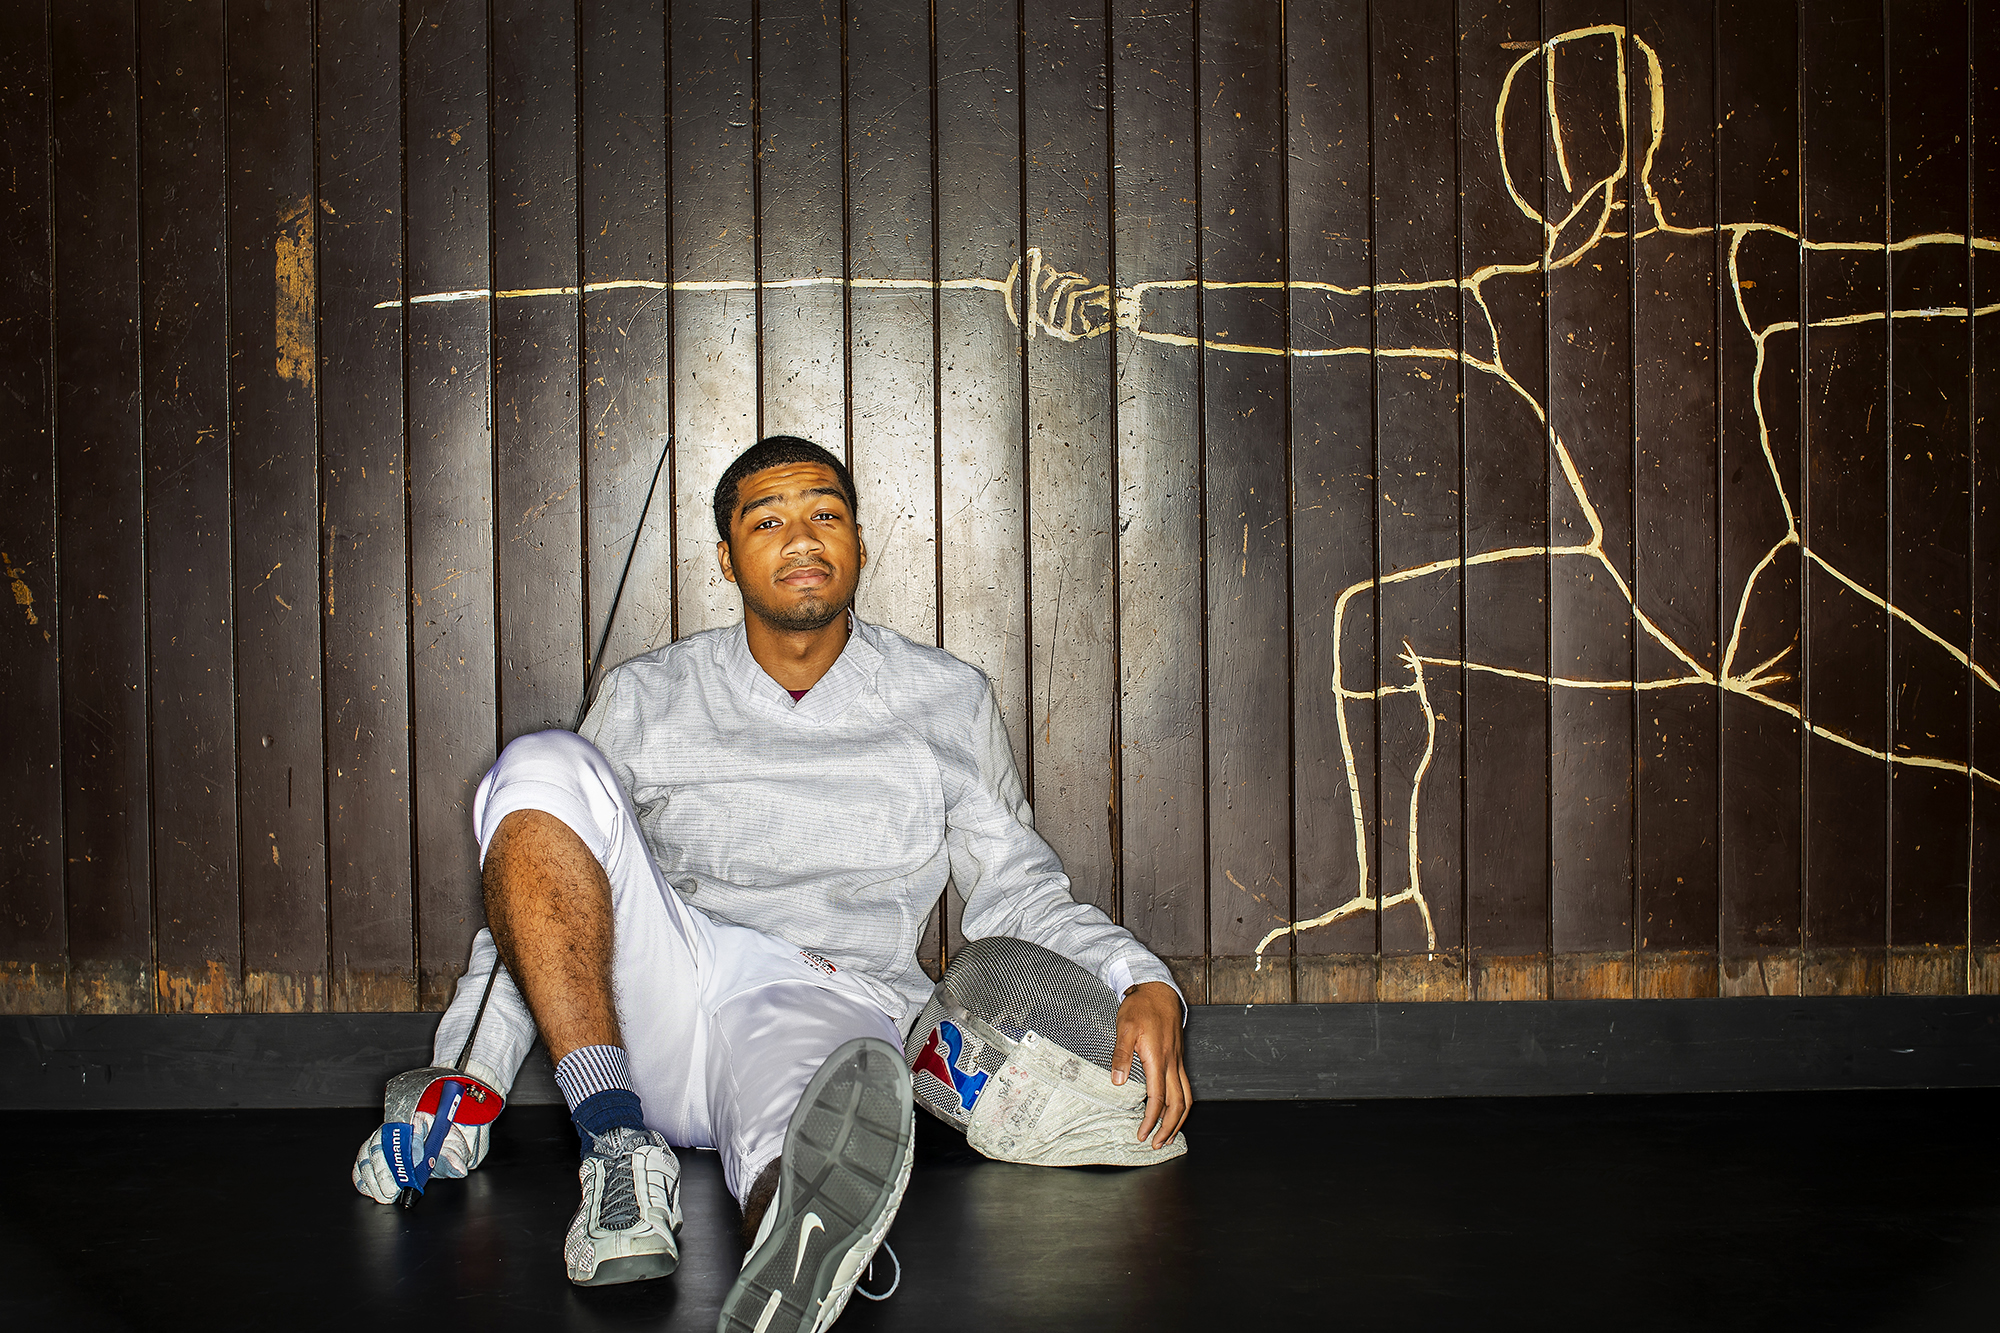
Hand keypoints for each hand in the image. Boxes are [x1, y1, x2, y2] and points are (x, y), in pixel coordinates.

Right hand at [352, 1110, 490, 1202]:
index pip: (410, 1129)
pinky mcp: (369, 1155)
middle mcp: (395, 1128)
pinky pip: (360, 1165)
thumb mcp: (452, 1150)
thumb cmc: (441, 1145)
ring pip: (368, 1154)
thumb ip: (453, 1159)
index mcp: (418, 1120)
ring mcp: (379, 1141)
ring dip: (375, 1177)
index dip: (412, 1147)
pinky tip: (372, 1191)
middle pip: (383, 1143)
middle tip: (397, 1187)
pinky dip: (363, 1179)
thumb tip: (458, 1169)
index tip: (416, 1166)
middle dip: (388, 1169)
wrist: (436, 1146)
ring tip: (387, 1194)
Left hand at [1110, 980, 1190, 1148]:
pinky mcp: (1178, 1058)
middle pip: (1178, 1104)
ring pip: (1186, 1097)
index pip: (1158, 1098)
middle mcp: (1172, 1063)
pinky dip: (1182, 1104)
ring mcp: (1177, 1061)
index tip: (1142, 1134)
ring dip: (1179, 1119)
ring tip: (1168, 1135)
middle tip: (1157, 1144)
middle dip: (1169, 1128)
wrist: (1158, 990)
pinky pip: (1185, 1087)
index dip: (1150, 1120)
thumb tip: (1118, 1081)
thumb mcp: (1124, 1027)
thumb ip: (1121, 1054)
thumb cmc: (1140, 1007)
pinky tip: (1173, 1110)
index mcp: (1158, 1059)